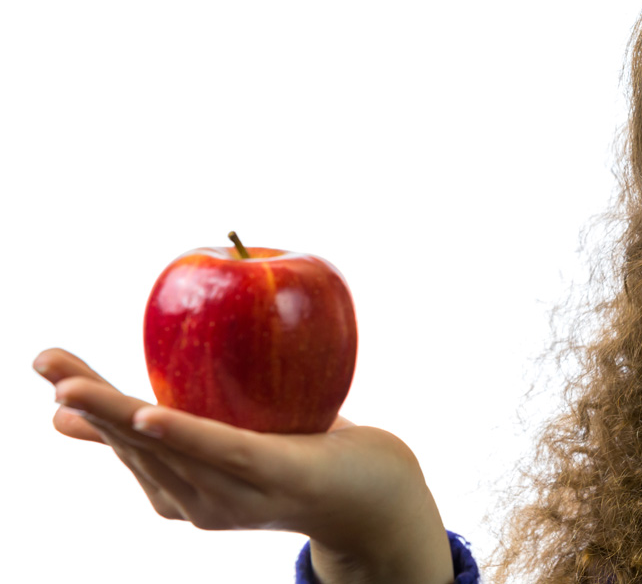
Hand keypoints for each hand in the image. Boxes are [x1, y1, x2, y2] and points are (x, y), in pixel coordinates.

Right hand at [34, 348, 454, 583]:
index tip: (47, 370)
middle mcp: (199, 502)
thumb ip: (177, 425)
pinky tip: (148, 415)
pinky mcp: (276, 477)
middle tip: (45, 361)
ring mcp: (236, 496)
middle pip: (134, 448)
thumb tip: (116, 408)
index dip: (84, 408)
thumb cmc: (299, 453)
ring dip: (115, 416)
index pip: (123, 443)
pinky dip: (183, 435)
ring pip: (165, 450)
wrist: (375, 492)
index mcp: (184, 490)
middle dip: (87, 405)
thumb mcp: (228, 438)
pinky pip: (224, 452)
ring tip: (72, 385)